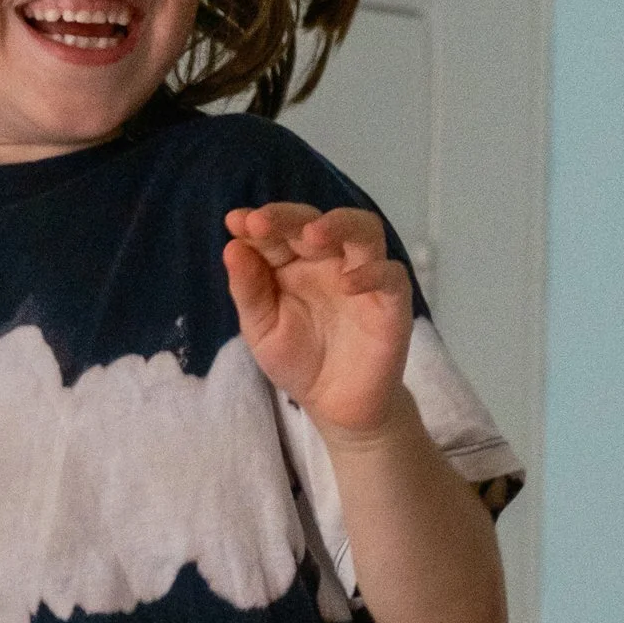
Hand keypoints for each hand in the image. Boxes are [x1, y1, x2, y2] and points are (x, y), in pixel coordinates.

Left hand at [222, 204, 412, 441]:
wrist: (337, 405)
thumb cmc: (298, 361)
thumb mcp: (262, 330)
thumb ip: (249, 291)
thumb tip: (232, 247)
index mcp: (294, 263)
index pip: (279, 232)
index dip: (259, 223)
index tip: (235, 221)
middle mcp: (329, 260)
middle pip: (315, 223)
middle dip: (287, 218)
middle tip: (260, 222)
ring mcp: (363, 275)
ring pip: (363, 231)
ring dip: (339, 225)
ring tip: (312, 234)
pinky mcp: (392, 300)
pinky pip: (391, 276)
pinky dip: (372, 273)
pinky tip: (347, 284)